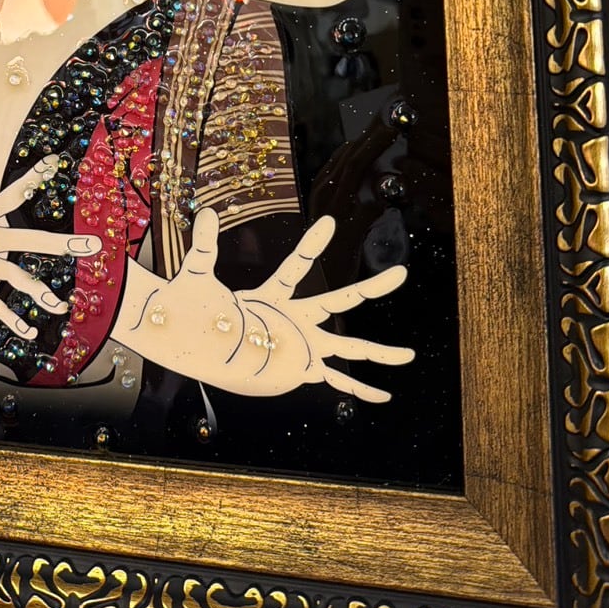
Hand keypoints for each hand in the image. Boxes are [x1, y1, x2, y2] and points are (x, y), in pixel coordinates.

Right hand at [0, 126, 100, 330]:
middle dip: (66, 244)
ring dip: (42, 295)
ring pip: (19, 282)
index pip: (14, 192)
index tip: (55, 162)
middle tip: (94, 246)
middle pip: (34, 242)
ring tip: (62, 307)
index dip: (36, 175)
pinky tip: (30, 334)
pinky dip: (12, 322)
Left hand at [116, 208, 412, 398]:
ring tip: (408, 354)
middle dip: (370, 288)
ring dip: (378, 352)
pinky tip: (383, 396)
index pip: (296, 267)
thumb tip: (205, 211)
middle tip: (401, 273)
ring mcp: (303, 344)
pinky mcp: (303, 367)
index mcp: (275, 296)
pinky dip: (359, 389)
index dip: (311, 245)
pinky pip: (335, 381)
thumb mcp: (200, 276)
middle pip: (338, 300)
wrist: (202, 345)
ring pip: (348, 348)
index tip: (328, 222)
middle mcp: (297, 319)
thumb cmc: (204, 311)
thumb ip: (205, 246)